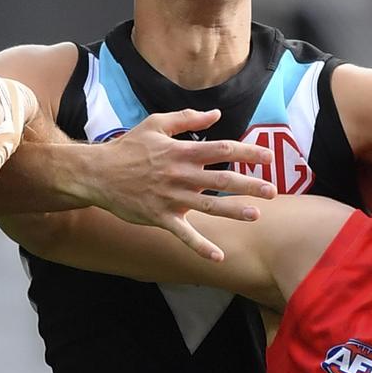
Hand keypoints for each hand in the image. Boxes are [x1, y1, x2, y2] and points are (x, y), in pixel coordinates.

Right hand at [80, 109, 276, 261]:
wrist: (98, 173)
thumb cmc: (128, 147)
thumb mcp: (156, 124)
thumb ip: (187, 119)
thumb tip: (216, 114)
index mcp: (182, 151)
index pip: (223, 149)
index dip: (248, 152)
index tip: (268, 157)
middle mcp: (181, 175)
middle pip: (222, 179)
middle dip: (250, 184)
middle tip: (272, 190)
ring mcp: (171, 198)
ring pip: (209, 206)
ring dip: (233, 211)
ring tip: (255, 215)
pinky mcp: (161, 217)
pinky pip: (184, 234)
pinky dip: (201, 247)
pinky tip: (219, 257)